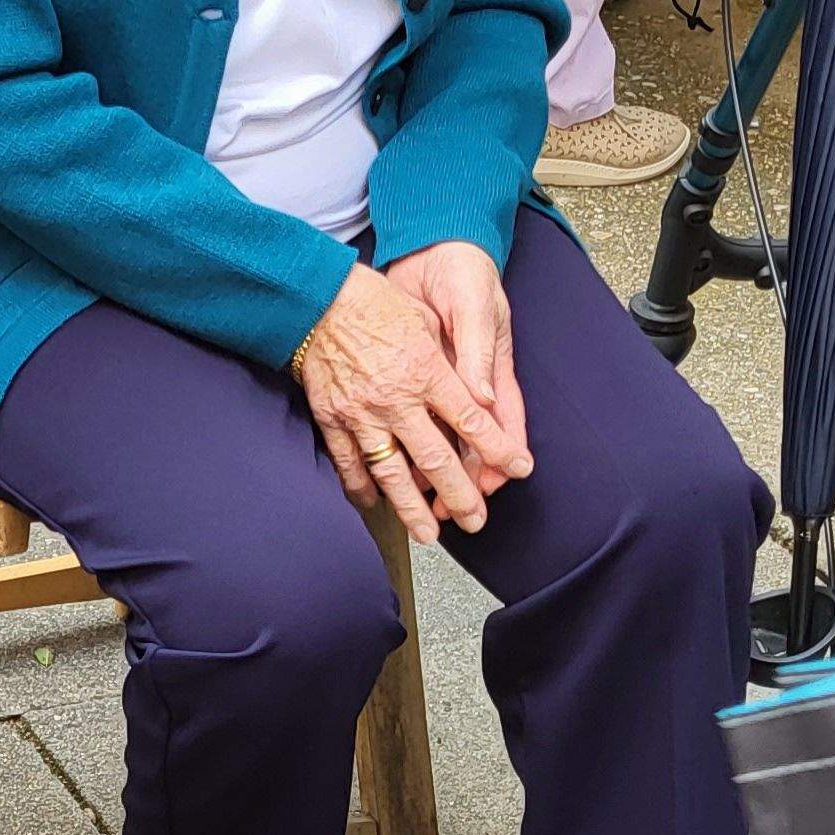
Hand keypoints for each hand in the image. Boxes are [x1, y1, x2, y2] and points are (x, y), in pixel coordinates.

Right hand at [293, 265, 526, 541]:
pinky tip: (375, 505)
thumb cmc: (375, 304)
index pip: (472, 421)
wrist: (316, 299)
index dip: (498, 449)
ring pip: (392, 472)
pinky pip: (349, 463)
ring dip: (413, 508)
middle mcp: (396, 399)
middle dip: (460, 495)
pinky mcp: (332, 419)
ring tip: (430, 534)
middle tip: (477, 520)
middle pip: (436, 458)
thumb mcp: (426, 321)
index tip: (518, 469)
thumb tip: (481, 396)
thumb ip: (454, 361)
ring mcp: (361, 414)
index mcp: (425, 371)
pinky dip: (362, 488)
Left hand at [381, 241, 531, 482]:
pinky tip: (387, 467)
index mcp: (488, 368)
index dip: (498, 455)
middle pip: (467, 439)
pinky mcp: (412, 373)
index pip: (499, 421)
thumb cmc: (463, 273)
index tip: (495, 483)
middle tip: (460, 512)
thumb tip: (482, 400)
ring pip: (437, 434)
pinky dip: (400, 439)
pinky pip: (409, 415)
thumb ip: (478, 352)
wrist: (431, 245)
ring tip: (424, 504)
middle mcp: (464, 380)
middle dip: (465, 477)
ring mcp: (437, 379)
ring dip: (432, 469)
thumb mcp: (476, 307)